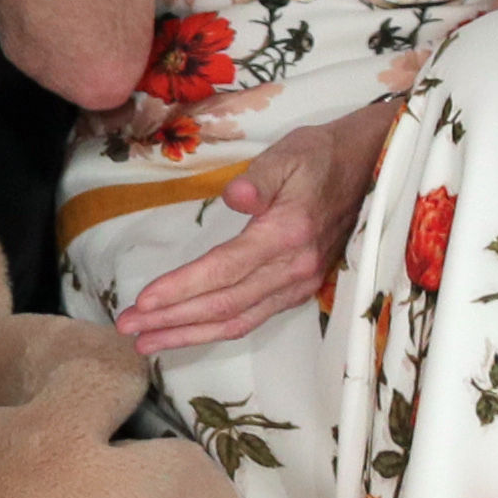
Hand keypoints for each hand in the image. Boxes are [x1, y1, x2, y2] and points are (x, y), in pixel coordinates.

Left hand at [116, 100, 399, 353]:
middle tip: (128, 329)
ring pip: (237, 320)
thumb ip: (259, 178)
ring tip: (146, 343)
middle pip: (225, 305)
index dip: (182, 289)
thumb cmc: (318, 155)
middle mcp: (294, 268)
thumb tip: (234, 197)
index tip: (143, 302)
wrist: (368, 168)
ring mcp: (299, 284)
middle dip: (173, 321)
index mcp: (287, 233)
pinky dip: (216, 331)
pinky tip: (187, 334)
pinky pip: (252, 318)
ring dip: (189, 335)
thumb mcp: (287, 154)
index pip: (224, 270)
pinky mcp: (299, 289)